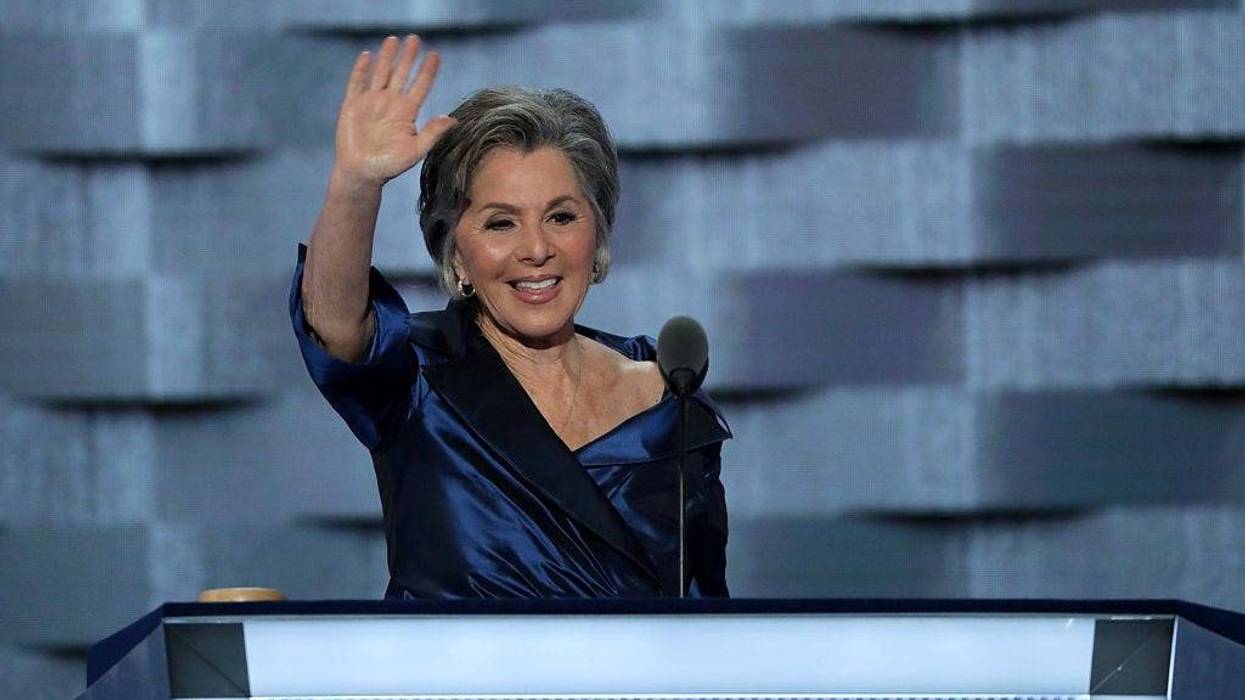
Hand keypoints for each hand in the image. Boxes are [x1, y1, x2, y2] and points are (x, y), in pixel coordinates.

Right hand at [332, 35, 455, 188]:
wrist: (362, 173)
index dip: (427, 71)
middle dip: (408, 57)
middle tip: (415, 38)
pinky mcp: (353, 105)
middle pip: (401, 74)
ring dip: (387, 57)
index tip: (435, 55)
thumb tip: (452, 120)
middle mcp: (390, 103)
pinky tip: (368, 55)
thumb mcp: (415, 150)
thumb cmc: (389, 165)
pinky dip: (362, 69)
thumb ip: (432, 134)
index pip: (420, 86)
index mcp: (406, 112)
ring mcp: (371, 102)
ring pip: (381, 73)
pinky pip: (357, 83)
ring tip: (394, 39)